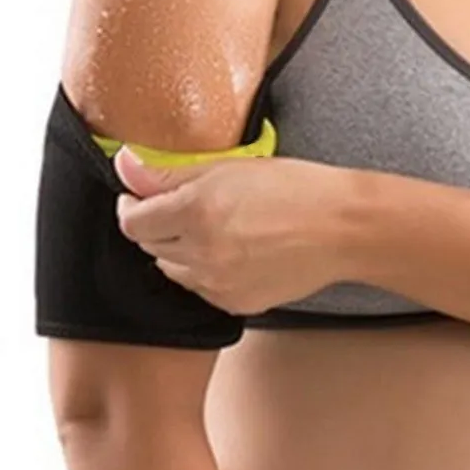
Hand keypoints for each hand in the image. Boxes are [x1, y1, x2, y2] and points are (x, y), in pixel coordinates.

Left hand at [111, 147, 358, 313]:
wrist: (343, 228)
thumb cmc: (297, 189)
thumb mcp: (231, 167)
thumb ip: (171, 173)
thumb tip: (126, 166)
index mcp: (197, 210)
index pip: (132, 221)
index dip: (132, 206)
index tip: (140, 197)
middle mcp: (202, 251)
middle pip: (150, 245)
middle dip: (159, 226)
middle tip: (186, 208)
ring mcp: (218, 283)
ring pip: (173, 270)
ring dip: (181, 251)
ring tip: (215, 231)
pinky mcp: (235, 303)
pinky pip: (201, 289)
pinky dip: (207, 272)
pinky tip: (235, 253)